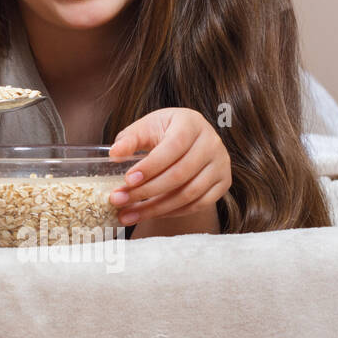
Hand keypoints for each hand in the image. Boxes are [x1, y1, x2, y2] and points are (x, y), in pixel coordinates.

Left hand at [108, 108, 230, 225]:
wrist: (189, 139)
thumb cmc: (163, 131)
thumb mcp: (145, 128)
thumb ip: (129, 139)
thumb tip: (114, 154)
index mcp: (191, 123)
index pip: (173, 147)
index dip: (150, 166)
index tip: (127, 180)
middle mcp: (211, 143)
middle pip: (180, 174)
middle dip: (146, 191)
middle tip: (119, 200)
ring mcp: (221, 164)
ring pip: (189, 194)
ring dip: (156, 208)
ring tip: (128, 214)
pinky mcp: (223, 183)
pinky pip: (198, 204)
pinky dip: (172, 212)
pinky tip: (150, 213)